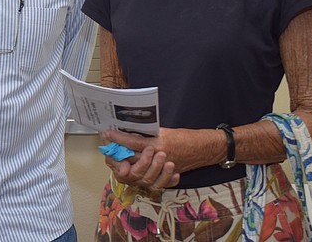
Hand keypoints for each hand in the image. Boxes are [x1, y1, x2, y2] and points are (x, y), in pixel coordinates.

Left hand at [102, 127, 220, 188]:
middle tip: (109, 148)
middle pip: (132, 159)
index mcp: (157, 143)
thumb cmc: (185, 137)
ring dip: (127, 166)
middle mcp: (158, 157)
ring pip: (139, 173)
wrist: (204, 148)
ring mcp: (162, 169)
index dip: (118, 138)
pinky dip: (141, 177)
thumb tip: (129, 132)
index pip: (131, 142)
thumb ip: (147, 133)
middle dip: (118, 154)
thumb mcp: (164, 130)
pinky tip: (132, 171)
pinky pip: (151, 182)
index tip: (108, 133)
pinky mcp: (166, 177)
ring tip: (119, 160)